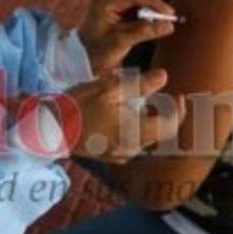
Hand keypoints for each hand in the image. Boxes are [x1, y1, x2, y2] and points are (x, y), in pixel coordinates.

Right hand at [64, 68, 180, 162]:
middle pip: (161, 134)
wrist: (52, 129)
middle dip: (168, 116)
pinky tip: (129, 118)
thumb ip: (139, 84)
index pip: (171, 125)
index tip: (180, 96)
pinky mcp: (110, 156)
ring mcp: (121, 154)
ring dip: (152, 123)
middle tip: (169, 98)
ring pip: (147, 139)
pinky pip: (133, 144)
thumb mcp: (109, 88)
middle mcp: (134, 148)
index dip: (179, 110)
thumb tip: (164, 76)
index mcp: (137, 131)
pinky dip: (138, 130)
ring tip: (148, 105)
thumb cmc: (80, 105)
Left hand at [78, 0, 178, 73]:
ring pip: (137, 0)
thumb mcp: (122, 42)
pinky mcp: (112, 10)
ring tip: (156, 26)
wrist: (80, 61)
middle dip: (153, 6)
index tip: (170, 14)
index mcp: (104, 2)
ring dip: (148, 11)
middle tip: (165, 20)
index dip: (155, 3)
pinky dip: (142, 15)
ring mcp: (108, 3)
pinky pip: (132, 7)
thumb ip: (145, 32)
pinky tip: (146, 27)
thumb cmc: (97, 53)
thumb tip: (169, 25)